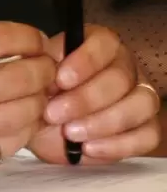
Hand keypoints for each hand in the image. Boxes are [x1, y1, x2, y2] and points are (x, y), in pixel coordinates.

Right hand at [0, 22, 55, 191]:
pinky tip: (22, 120)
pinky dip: (22, 131)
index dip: (26, 36)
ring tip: (40, 95)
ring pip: (17, 114)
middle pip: (15, 78)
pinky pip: (6, 145)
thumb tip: (13, 38)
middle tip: (49, 69)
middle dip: (42, 70)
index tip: (37, 40)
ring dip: (38, 102)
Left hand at [29, 25, 160, 163]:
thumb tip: (49, 70)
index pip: (104, 43)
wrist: (52, 125)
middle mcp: (126, 66)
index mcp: (101, 45)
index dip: (84, 61)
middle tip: (54, 114)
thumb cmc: (48, 93)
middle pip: (120, 78)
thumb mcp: (41, 76)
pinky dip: (118, 145)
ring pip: (140, 105)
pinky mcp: (149, 128)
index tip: (60, 80)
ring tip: (70, 133)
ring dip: (103, 122)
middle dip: (85, 99)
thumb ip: (46, 70)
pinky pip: (147, 136)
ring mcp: (142, 96)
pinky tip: (89, 148)